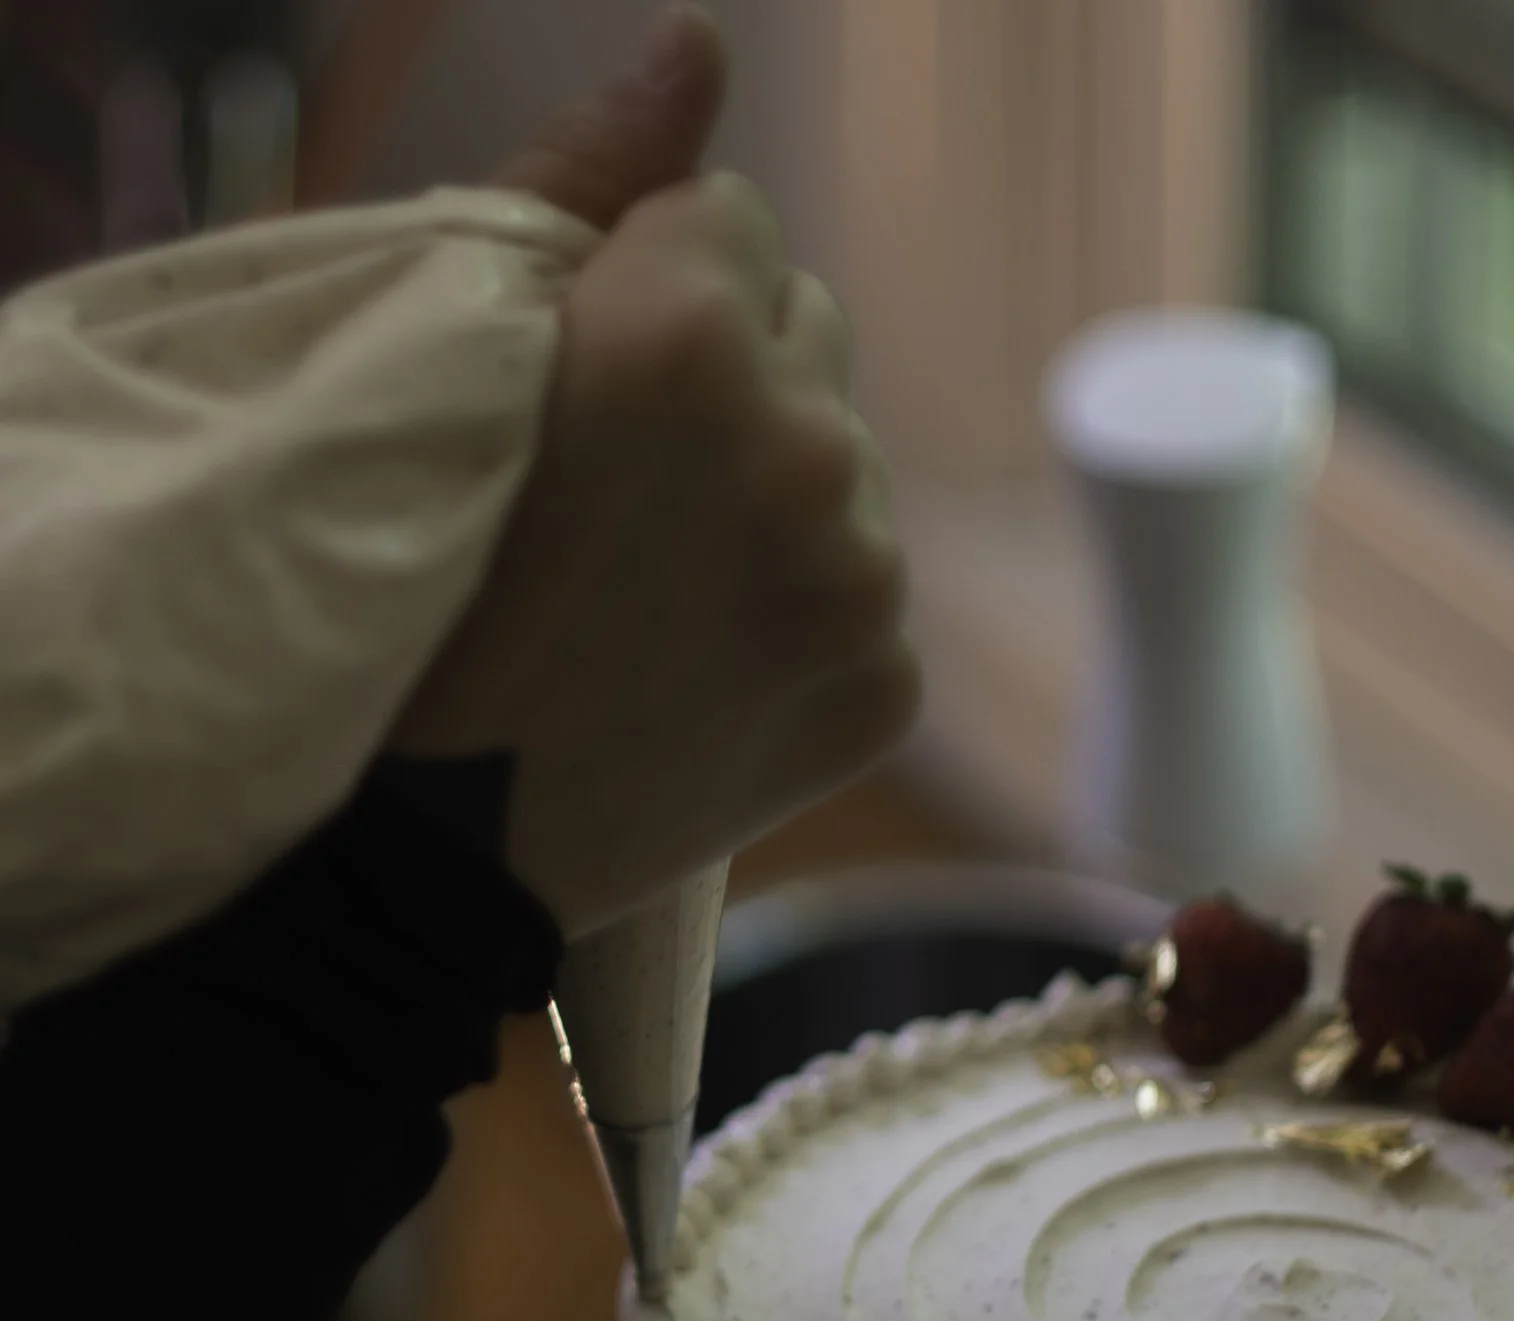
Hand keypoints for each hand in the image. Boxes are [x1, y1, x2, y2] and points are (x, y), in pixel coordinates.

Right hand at [390, 6, 918, 939]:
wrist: (434, 837)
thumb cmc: (413, 573)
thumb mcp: (470, 350)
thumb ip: (596, 178)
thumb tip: (701, 44)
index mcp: (697, 326)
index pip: (734, 222)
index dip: (649, 294)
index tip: (585, 391)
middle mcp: (811, 443)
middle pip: (812, 334)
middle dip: (737, 381)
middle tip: (624, 496)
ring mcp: (864, 577)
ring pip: (849, 467)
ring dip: (782, 498)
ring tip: (664, 590)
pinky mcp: (890, 689)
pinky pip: (871, 593)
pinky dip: (809, 617)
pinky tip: (713, 664)